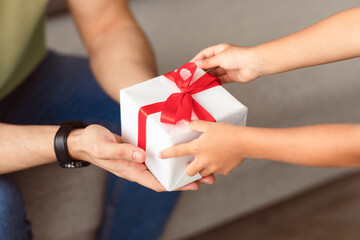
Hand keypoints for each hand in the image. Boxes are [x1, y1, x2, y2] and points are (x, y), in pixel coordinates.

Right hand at [67, 125, 214, 191]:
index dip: (176, 185)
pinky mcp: (139, 149)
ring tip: (200, 162)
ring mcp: (139, 159)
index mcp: (131, 170)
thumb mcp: (104, 147)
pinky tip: (181, 148)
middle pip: (165, 177)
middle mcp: (138, 167)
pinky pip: (158, 155)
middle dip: (185, 178)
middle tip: (207, 175)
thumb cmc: (92, 143)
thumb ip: (122, 151)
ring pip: (164, 167)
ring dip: (181, 166)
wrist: (84, 138)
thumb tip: (142, 156)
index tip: (194, 183)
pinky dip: (170, 154)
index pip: (157, 183)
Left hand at [159, 120, 244, 176]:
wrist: (245, 142)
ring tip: (206, 160)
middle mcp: (204, 160)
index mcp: (198, 148)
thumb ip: (195, 125)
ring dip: (201, 169)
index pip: (178, 152)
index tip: (161, 155)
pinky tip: (220, 159)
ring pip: (203, 173)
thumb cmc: (227, 132)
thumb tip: (185, 122)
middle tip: (190, 163)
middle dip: (188, 169)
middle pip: (190, 172)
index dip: (167, 154)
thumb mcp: (209, 125)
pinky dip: (216, 168)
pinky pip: (217, 172)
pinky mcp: (223, 170)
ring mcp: (214, 167)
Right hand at [191, 43, 261, 82]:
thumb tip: (196, 64)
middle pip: (209, 64)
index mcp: (219, 50)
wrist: (253, 64)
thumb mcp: (219, 58)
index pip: (204, 54)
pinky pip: (220, 80)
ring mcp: (227, 67)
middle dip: (201, 70)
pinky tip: (208, 85)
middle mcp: (223, 58)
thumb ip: (207, 63)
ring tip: (198, 82)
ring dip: (207, 77)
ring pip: (214, 73)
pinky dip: (214, 82)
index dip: (196, 60)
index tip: (189, 66)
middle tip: (192, 76)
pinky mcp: (231, 76)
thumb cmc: (238, 56)